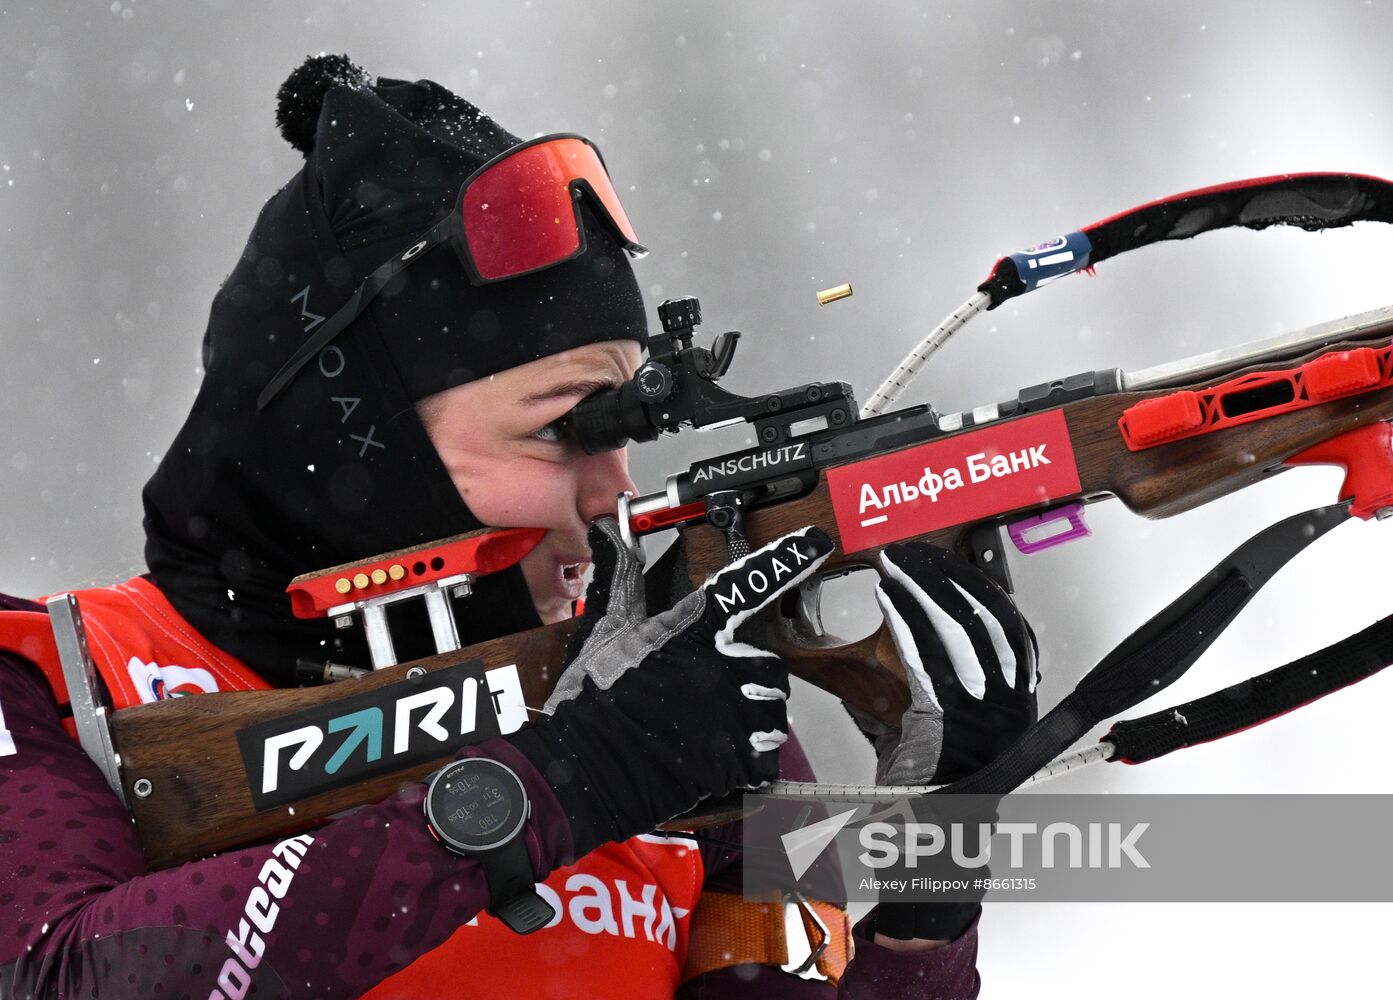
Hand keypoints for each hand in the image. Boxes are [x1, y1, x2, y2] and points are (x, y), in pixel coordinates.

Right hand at [509, 517, 832, 858]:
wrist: (588, 764)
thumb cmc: (594, 697)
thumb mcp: (605, 629)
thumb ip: (621, 578)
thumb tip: (612, 534)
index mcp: (694, 628)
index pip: (748, 584)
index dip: (784, 559)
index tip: (815, 542)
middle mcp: (723, 665)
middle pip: (767, 659)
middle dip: (747, 672)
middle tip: (707, 686)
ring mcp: (735, 713)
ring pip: (772, 706)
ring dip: (752, 713)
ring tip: (710, 721)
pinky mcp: (738, 757)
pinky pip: (767, 752)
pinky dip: (751, 756)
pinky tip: (719, 753)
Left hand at [856, 542, 1037, 786]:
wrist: (930, 832)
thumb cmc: (934, 785)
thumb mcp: (947, 725)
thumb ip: (937, 681)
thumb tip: (905, 632)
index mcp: (1016, 701)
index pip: (1008, 626)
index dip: (977, 587)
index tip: (950, 563)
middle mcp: (1009, 702)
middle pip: (985, 618)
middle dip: (946, 578)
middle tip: (913, 555)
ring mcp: (984, 710)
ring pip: (958, 631)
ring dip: (921, 590)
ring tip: (895, 568)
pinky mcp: (950, 718)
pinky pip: (926, 657)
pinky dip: (905, 622)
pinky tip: (888, 599)